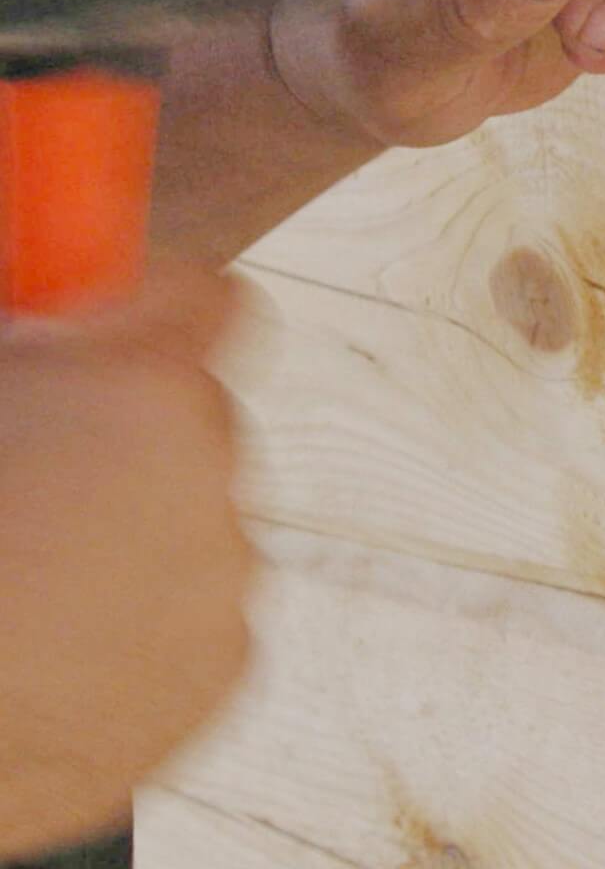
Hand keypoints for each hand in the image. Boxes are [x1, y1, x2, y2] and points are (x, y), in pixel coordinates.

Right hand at [0, 267, 252, 855]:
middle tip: (34, 466)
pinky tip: (48, 643)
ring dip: (125, 531)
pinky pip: (188, 611)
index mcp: (139, 390)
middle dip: (124, 433)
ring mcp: (225, 576)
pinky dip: (133, 620)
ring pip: (191, 518)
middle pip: (194, 417)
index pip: (207, 297)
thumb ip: (22, 336)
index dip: (153, 304)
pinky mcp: (225, 665)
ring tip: (24, 572)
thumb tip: (38, 304)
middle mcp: (213, 474)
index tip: (106, 321)